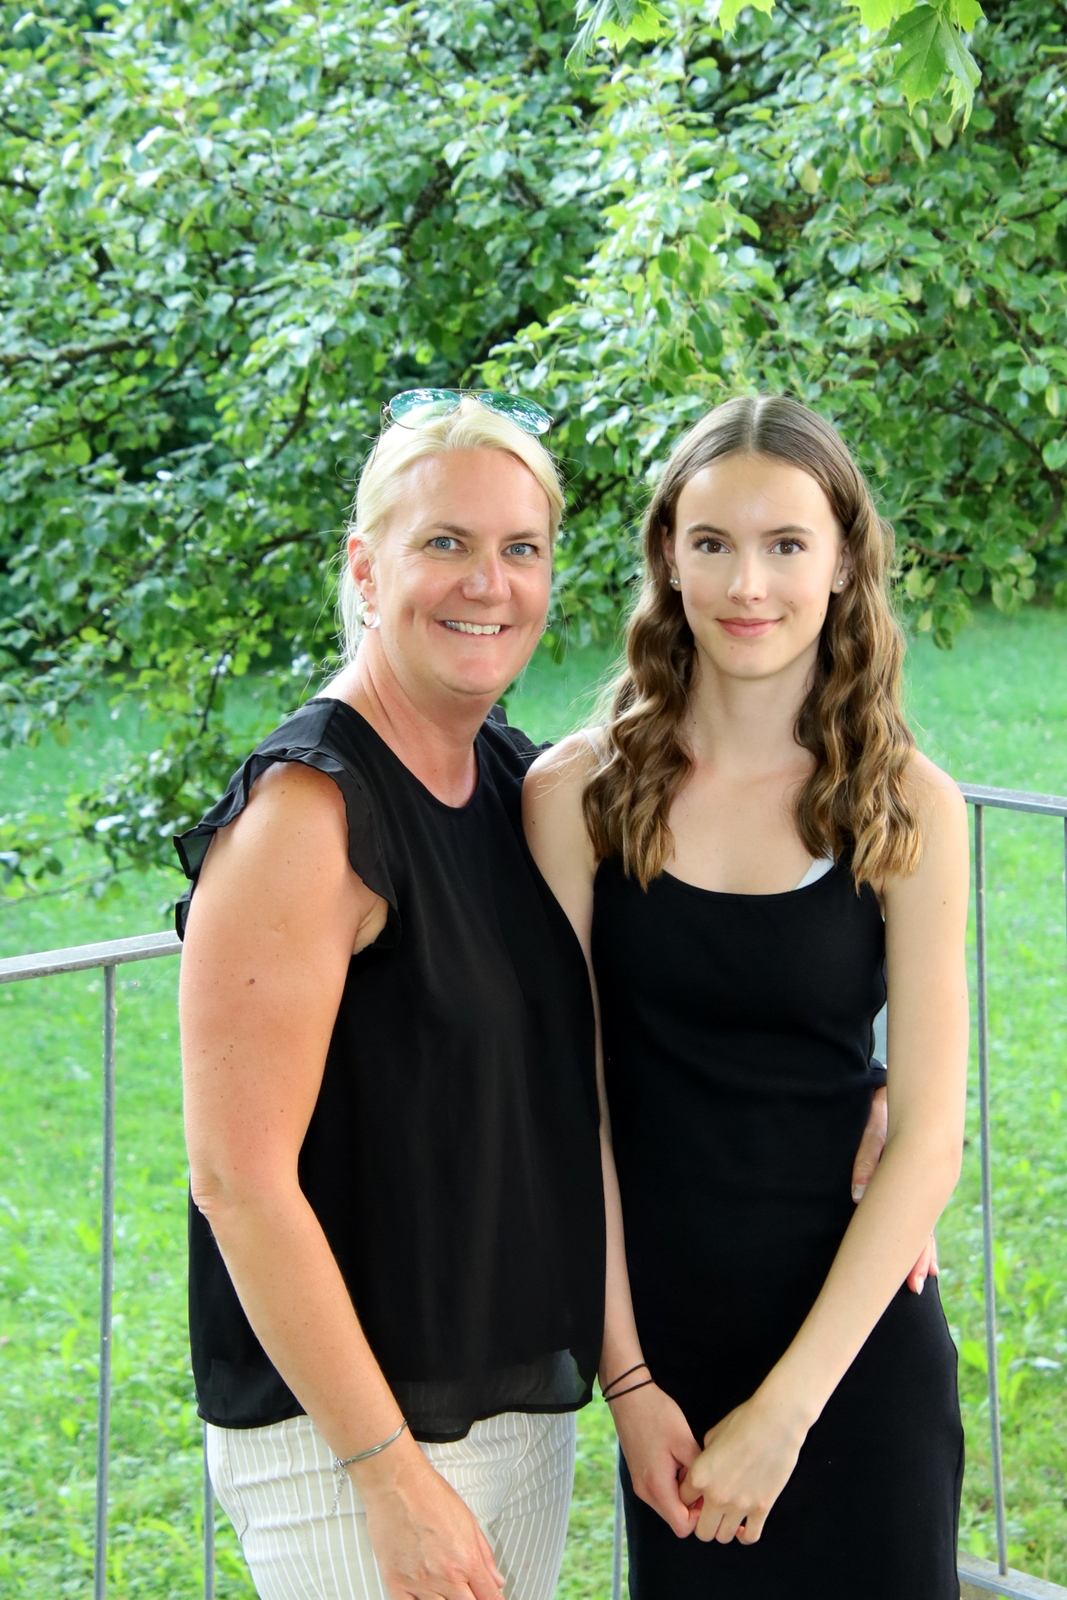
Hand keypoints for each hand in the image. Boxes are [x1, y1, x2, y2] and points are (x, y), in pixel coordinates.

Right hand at [356, 1443, 505, 1599]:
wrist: (397, 1484)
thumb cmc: (430, 1495)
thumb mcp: (469, 1520)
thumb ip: (485, 1554)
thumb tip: (496, 1579)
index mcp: (467, 1560)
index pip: (489, 1597)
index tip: (491, 1598)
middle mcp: (445, 1577)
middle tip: (468, 1592)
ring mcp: (420, 1584)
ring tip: (444, 1589)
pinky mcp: (396, 1583)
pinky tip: (422, 1596)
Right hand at [610, 1382, 701, 1537]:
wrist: (629, 1395)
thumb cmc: (658, 1415)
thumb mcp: (685, 1441)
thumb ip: (699, 1473)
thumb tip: (710, 1492)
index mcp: (657, 1487)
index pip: (683, 1527)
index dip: (700, 1515)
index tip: (708, 1492)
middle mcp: (645, 1492)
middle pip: (675, 1519)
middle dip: (693, 1506)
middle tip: (703, 1478)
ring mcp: (640, 1485)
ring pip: (668, 1507)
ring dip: (683, 1495)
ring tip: (690, 1466)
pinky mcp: (639, 1476)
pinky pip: (660, 1494)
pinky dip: (673, 1486)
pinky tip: (679, 1462)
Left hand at [679, 1394, 805, 1546]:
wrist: (775, 1422)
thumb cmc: (744, 1422)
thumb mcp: (712, 1436)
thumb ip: (703, 1459)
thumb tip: (706, 1470)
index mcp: (700, 1475)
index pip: (683, 1501)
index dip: (690, 1498)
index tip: (698, 1495)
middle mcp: (717, 1495)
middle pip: (702, 1531)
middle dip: (703, 1522)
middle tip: (711, 1511)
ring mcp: (740, 1505)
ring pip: (723, 1537)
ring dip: (724, 1527)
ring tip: (728, 1515)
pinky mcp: (762, 1508)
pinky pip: (750, 1537)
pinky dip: (745, 1534)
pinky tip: (745, 1523)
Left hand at [851, 1086, 938, 1294]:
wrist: (891, 1089)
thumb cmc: (879, 1109)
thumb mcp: (873, 1128)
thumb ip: (866, 1158)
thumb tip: (857, 1196)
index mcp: (910, 1176)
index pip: (917, 1222)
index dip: (916, 1252)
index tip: (914, 1277)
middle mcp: (916, 1183)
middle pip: (921, 1227)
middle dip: (918, 1257)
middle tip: (917, 1285)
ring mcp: (914, 1181)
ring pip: (920, 1221)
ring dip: (919, 1248)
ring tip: (921, 1278)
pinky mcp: (906, 1177)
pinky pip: (914, 1208)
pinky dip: (917, 1230)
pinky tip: (920, 1250)